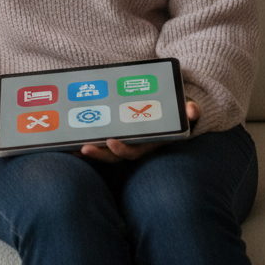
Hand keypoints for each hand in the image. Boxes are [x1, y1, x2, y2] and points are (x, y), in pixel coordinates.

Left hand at [78, 101, 200, 162]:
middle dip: (99, 154)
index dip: (122, 149)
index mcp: (150, 142)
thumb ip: (192, 109)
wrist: (175, 109)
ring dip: (89, 149)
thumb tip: (193, 110)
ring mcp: (126, 141)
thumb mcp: (188, 108)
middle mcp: (136, 145)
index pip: (134, 151)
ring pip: (105, 151)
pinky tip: (70, 138)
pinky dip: (86, 140)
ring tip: (71, 146)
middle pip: (115, 156)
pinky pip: (100, 141)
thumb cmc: (178, 109)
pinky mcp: (116, 133)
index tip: (111, 141)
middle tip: (83, 148)